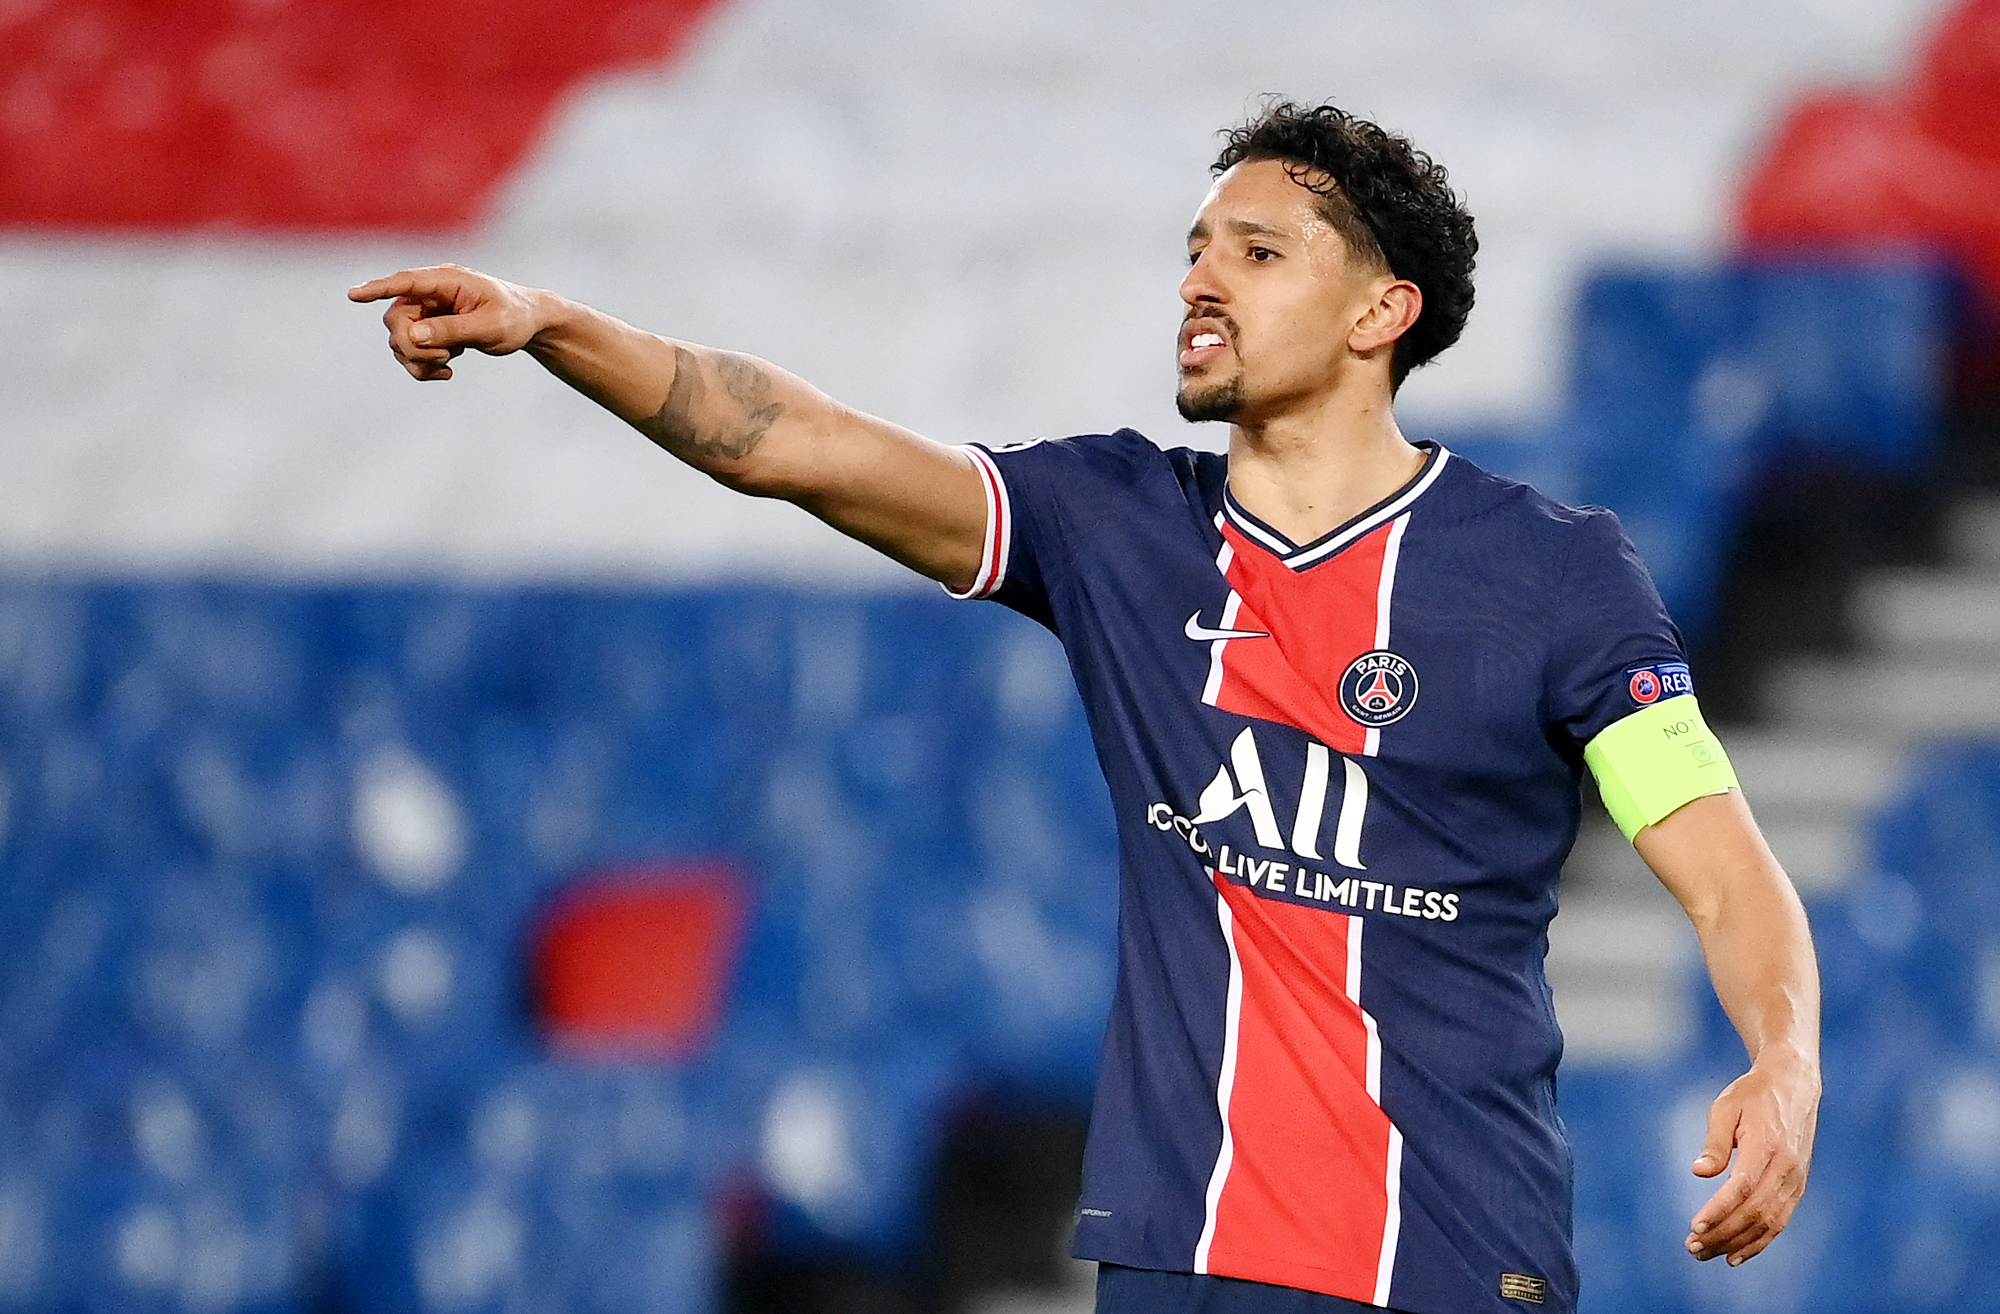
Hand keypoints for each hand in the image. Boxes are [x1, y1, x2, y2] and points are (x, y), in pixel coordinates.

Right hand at [348, 265, 543, 380]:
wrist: (528, 324)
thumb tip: (413, 335)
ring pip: (399, 340)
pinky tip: (447, 372)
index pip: (406, 283)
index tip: (353, 296)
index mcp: (447, 281)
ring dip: (419, 359)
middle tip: (445, 357)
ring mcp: (427, 312)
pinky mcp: (429, 330)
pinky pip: (410, 352)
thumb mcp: (489, 326)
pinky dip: (423, 367)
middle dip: (413, 346)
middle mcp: (431, 293)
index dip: (378, 289)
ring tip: (450, 362)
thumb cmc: (514, 318)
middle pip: (396, 320)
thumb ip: (452, 329)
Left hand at [1685, 1054, 1818, 1264]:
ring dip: (1737, 1243)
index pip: (1742, 1187)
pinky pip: (1779, 1221)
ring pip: (1768, 1222)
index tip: (1695, 1225)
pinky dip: (1759, 1242)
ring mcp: (1795, 1180)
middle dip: (1723, 1233)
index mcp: (1767, 1145)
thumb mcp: (1725, 1108)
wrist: (1793, 1086)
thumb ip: (1714, 1143)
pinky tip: (1735, 1255)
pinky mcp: (1797, 1186)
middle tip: (1692, 1247)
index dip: (1719, 1209)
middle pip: (1754, 1211)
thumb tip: (1699, 1172)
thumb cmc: (1752, 1095)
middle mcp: (1786, 1168)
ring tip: (1706, 1253)